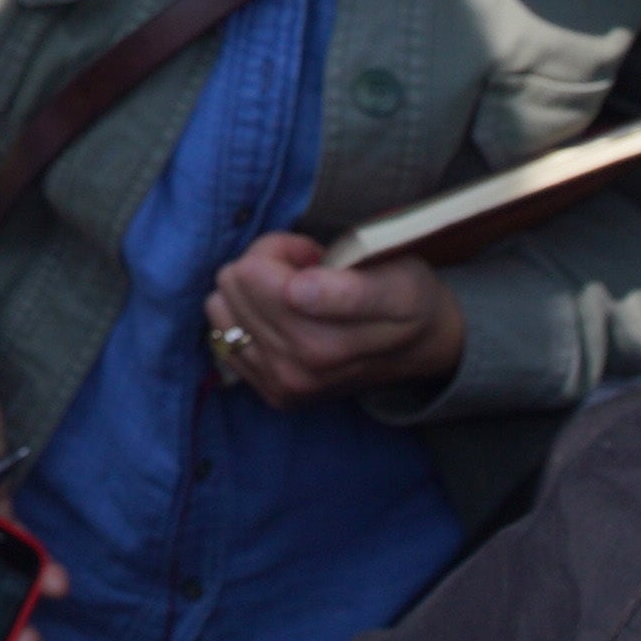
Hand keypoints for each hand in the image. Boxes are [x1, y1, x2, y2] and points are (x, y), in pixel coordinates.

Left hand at [205, 233, 461, 406]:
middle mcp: (300, 368)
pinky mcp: (271, 391)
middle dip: (268, 265)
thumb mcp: (399, 281)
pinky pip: (222, 334)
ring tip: (295, 293)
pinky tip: (283, 318)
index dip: (284, 249)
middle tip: (309, 273)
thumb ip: (348, 289)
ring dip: (253, 291)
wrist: (420, 348)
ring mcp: (282, 383)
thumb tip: (295, 291)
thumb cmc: (408, 300)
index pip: (253, 273)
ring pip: (220, 305)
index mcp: (326, 339)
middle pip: (235, 281)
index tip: (315, 255)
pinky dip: (246, 317)